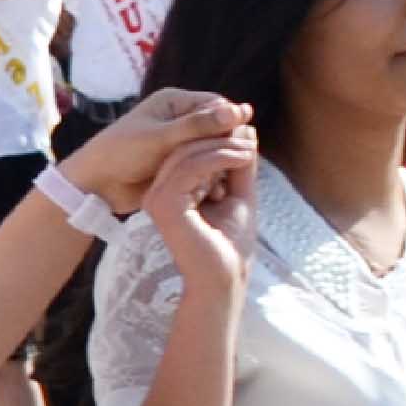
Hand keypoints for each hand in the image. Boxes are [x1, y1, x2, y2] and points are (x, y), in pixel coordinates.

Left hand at [64, 86, 249, 210]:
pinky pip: (205, 165)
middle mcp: (181, 118)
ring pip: (215, 148)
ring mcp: (181, 142)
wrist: (97, 184)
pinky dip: (212, 175)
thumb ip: (197, 126)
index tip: (237, 141)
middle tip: (236, 162)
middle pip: (219, 128)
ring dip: (221, 161)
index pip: (217, 105)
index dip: (230, 122)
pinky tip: (218, 189)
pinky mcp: (181, 162)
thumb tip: (238, 110)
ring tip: (225, 177)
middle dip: (227, 144)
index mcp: (174, 101)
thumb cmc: (121, 154)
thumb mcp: (160, 138)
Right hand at [147, 133, 256, 290]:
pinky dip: (219, 158)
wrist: (225, 277)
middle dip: (218, 138)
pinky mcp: (164, 205)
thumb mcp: (239, 193)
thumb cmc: (230, 244)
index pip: (188, 152)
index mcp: (170, 190)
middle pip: (183, 148)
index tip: (245, 134)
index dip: (215, 137)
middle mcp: (157, 192)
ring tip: (248, 151)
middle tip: (248, 137)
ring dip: (222, 147)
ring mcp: (157, 198)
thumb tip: (245, 129)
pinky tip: (241, 159)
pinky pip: (190, 169)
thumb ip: (239, 164)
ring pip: (186, 155)